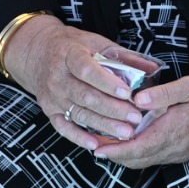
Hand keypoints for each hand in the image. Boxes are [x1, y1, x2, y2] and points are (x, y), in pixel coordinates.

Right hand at [3, 17, 158, 148]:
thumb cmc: (72, 47)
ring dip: (104, 125)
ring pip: (79, 113)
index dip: (107, 83)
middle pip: (86, 96)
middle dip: (113, 109)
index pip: (86, 70)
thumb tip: (152, 69)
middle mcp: (57, 76)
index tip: (128, 93)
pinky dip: (79, 138)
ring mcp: (52, 95)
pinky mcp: (49, 110)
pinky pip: (64, 127)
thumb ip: (123, 56)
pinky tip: (96, 145)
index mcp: (68, 54)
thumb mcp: (95, 42)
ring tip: (126, 133)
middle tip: (135, 117)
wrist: (37, 52)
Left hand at [93, 72, 188, 167]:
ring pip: (146, 160)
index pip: (137, 148)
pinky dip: (139, 153)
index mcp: (173, 132)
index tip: (96, 149)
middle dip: (115, 155)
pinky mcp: (183, 151)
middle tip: (94, 146)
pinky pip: (156, 157)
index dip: (115, 151)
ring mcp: (179, 152)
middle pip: (138, 159)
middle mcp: (175, 148)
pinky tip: (131, 141)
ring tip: (107, 145)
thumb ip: (162, 93)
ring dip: (126, 155)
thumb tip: (137, 100)